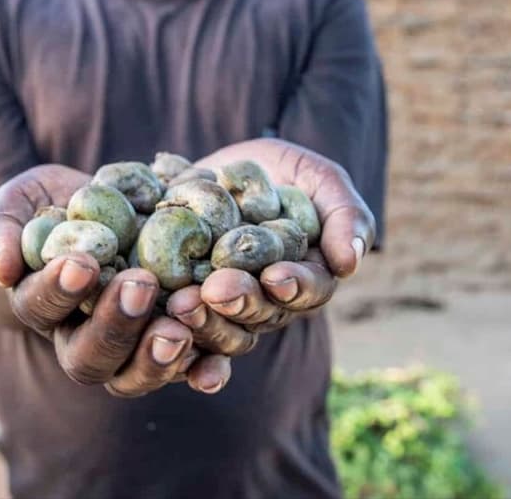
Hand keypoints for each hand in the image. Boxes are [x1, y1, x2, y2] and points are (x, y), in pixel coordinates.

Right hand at [0, 164, 230, 396]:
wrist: (94, 214)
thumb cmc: (44, 208)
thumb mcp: (17, 205)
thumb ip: (0, 232)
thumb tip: (1, 266)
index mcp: (40, 307)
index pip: (42, 307)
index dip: (58, 290)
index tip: (80, 263)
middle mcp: (80, 339)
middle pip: (91, 357)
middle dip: (115, 325)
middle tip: (138, 284)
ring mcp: (127, 347)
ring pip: (135, 374)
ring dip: (157, 356)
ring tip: (178, 325)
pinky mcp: (169, 341)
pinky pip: (186, 368)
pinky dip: (202, 369)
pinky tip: (216, 365)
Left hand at [167, 139, 375, 344]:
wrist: (222, 169)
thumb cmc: (284, 172)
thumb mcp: (319, 179)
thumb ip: (345, 214)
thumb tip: (350, 261)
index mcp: (306, 279)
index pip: (308, 290)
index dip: (294, 287)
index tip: (276, 276)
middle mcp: (267, 304)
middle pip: (259, 315)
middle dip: (240, 303)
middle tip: (217, 290)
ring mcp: (226, 310)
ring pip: (219, 331)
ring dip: (203, 323)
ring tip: (182, 304)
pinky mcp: (185, 304)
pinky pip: (180, 332)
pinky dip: (172, 341)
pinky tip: (160, 333)